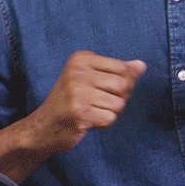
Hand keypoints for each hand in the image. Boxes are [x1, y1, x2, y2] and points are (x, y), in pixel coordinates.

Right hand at [29, 50, 145, 154]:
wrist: (42, 126)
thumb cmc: (70, 100)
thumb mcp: (90, 78)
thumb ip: (117, 71)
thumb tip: (141, 65)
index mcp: (81, 59)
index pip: (123, 68)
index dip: (125, 83)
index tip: (108, 90)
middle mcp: (78, 72)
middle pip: (124, 85)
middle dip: (120, 98)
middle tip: (102, 103)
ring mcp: (77, 93)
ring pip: (119, 103)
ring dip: (111, 112)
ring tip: (93, 111)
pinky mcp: (79, 113)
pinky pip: (110, 118)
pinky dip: (104, 123)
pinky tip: (89, 121)